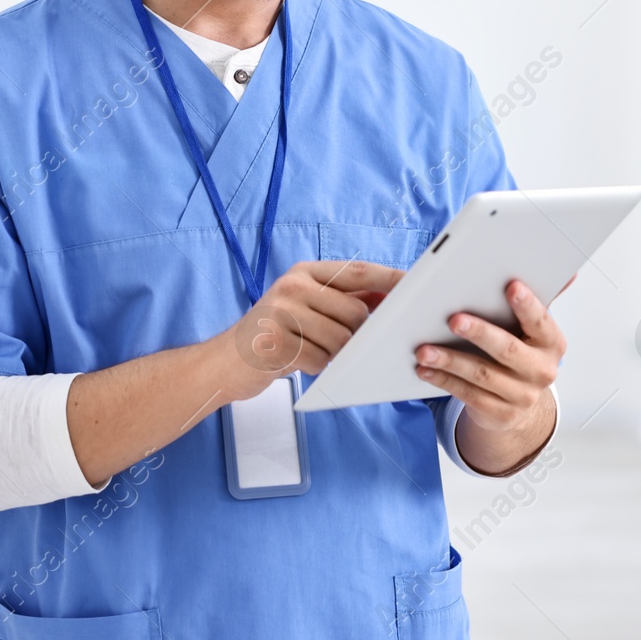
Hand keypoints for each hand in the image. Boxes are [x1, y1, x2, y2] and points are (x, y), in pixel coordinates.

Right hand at [222, 260, 403, 400]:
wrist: (224, 362)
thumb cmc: (273, 334)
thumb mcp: (304, 306)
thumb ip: (342, 298)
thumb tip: (386, 295)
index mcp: (304, 273)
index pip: (359, 271)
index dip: (390, 278)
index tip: (416, 283)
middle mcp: (293, 286)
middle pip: (356, 311)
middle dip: (355, 333)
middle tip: (335, 341)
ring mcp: (282, 313)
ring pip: (341, 339)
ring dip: (333, 353)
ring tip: (309, 349)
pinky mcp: (276, 343)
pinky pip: (321, 361)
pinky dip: (316, 368)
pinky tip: (296, 361)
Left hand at [414, 279, 564, 432]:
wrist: (521, 403)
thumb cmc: (523, 353)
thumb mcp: (533, 330)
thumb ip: (540, 303)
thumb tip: (570, 274)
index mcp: (552, 344)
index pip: (541, 321)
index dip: (527, 305)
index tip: (510, 286)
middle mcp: (542, 371)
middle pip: (508, 350)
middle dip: (480, 333)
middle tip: (454, 319)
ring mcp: (523, 396)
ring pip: (482, 375)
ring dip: (451, 361)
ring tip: (425, 350)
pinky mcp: (501, 414)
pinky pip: (468, 395)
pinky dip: (444, 380)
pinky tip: (426, 370)